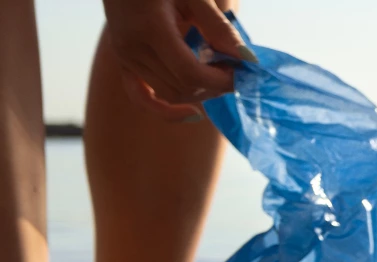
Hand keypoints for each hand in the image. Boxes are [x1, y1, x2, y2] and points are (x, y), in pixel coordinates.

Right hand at [101, 0, 253, 120]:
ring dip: (200, 93)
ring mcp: (125, 57)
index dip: (220, 81)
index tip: (241, 74)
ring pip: (170, 94)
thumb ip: (219, 27)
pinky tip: (192, 113)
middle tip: (233, 70)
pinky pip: (142, 98)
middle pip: (182, 87)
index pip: (190, 73)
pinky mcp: (123, 62)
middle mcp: (133, 48)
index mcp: (150, 28)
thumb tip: (248, 60)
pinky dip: (167, 110)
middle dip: (214, 86)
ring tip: (215, 74)